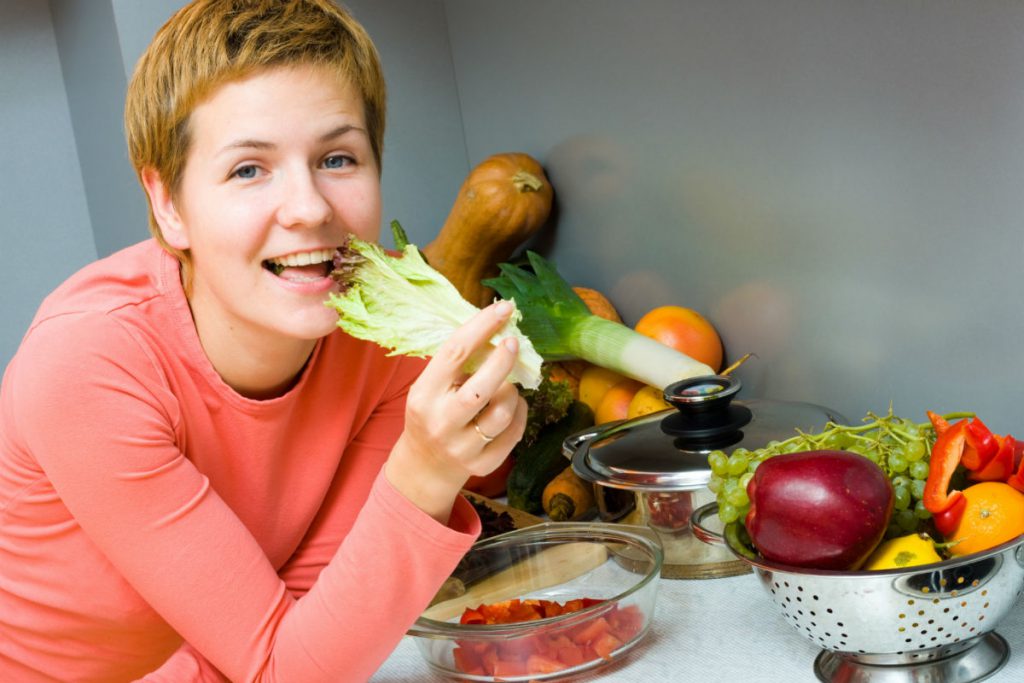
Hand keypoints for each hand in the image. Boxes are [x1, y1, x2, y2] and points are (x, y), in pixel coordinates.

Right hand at [385, 301, 527, 522]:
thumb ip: (457, 363)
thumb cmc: (433, 413)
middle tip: (514, 343)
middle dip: (504, 360)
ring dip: (512, 392)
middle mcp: (441, 422)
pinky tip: (512, 405)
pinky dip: (519, 412)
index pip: (455, 353)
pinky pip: (514, 432)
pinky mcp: (483, 464)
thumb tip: (496, 326)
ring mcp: (462, 447)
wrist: (426, 464)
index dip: (482, 327)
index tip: (503, 308)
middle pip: (482, 388)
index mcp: (424, 394)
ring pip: (503, 412)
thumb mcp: (431, 387)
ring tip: (507, 385)